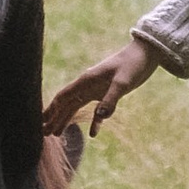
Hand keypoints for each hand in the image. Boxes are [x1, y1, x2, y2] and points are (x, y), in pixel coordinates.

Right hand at [43, 39, 158, 137]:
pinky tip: (93, 134)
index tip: (41, 121)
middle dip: (54, 117)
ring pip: (76, 107)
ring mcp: (97, 89)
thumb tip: (100, 117)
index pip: (64, 96)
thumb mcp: (123, 82)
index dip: (52, 109)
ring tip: (56, 134)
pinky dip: (94, 122)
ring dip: (67, 120)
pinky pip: (97, 111)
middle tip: (43, 133)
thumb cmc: (133, 64)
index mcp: (86, 80)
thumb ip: (111, 99)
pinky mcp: (108, 93)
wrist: (146, 53)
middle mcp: (87, 85)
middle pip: (66, 104)